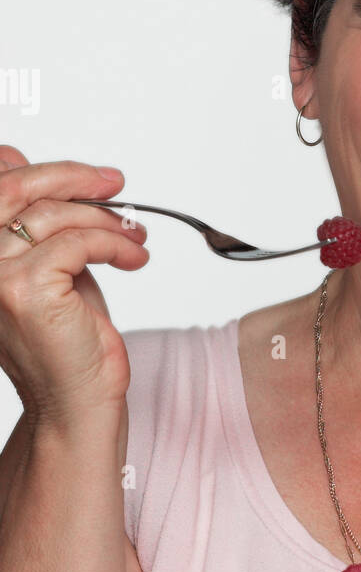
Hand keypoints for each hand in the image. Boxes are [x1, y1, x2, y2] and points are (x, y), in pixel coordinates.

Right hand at [0, 145, 149, 421]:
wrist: (76, 404)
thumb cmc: (67, 341)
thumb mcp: (52, 266)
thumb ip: (42, 223)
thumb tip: (38, 167)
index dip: (42, 171)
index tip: (92, 176)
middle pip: (13, 188)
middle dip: (73, 178)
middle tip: (116, 184)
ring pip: (53, 215)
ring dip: (106, 220)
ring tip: (135, 237)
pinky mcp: (25, 290)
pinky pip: (78, 242)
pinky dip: (115, 244)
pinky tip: (134, 259)